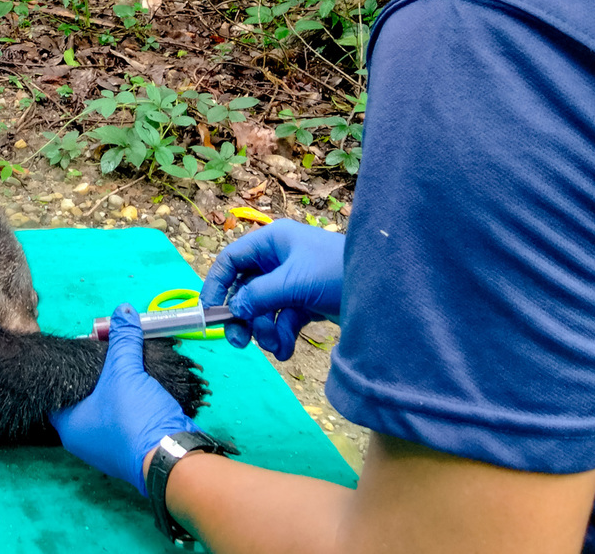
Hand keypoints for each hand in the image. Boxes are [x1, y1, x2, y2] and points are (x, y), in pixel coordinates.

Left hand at [49, 305, 198, 494]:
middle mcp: (83, 441)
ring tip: (122, 366)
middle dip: (95, 378)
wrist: (172, 455)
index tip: (77, 351)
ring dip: (115, 391)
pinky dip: (130, 404)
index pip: (56, 392)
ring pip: (106, 410)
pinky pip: (124, 421)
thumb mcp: (126, 371)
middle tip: (103, 354)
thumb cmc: (134, 417)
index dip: (65, 370)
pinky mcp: (130, 449)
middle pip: (83, 400)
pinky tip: (138, 387)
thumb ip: (123, 340)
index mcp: (70, 427)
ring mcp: (107, 448)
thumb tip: (123, 311)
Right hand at [201, 219, 343, 360]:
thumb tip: (233, 310)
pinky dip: (282, 336)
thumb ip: (258, 296)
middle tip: (239, 342)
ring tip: (276, 347)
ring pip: (263, 309)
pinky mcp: (307, 302)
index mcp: (272, 242)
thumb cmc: (336, 273)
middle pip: (246, 289)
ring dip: (265, 331)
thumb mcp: (292, 282)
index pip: (232, 260)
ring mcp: (293, 282)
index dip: (217, 284)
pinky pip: (283, 320)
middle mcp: (279, 259)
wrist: (386, 291)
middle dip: (243, 317)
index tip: (209, 312)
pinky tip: (286, 352)